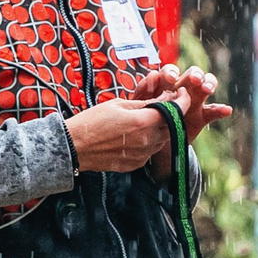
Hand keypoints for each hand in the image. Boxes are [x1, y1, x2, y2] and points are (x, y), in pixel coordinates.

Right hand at [63, 98, 181, 173]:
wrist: (74, 147)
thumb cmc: (92, 121)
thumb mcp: (118, 104)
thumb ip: (144, 103)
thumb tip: (164, 97)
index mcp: (144, 122)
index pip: (176, 111)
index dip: (183, 100)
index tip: (181, 93)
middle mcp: (147, 141)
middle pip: (172, 127)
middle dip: (171, 115)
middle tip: (164, 104)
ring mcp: (142, 155)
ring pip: (162, 140)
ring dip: (161, 129)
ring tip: (146, 119)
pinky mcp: (135, 164)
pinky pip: (150, 152)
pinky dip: (149, 142)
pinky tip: (135, 135)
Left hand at [131, 66, 233, 180]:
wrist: (154, 142)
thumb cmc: (146, 118)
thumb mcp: (140, 106)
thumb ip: (144, 91)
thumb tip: (152, 76)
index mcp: (165, 84)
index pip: (171, 71)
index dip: (171, 73)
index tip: (170, 79)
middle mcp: (182, 88)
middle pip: (192, 73)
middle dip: (194, 75)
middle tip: (194, 81)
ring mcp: (194, 101)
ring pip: (206, 85)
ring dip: (209, 83)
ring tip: (207, 89)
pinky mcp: (203, 116)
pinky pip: (214, 111)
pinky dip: (221, 110)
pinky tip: (226, 110)